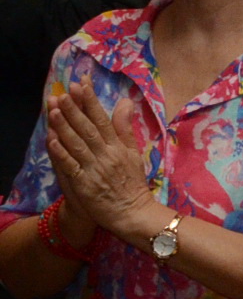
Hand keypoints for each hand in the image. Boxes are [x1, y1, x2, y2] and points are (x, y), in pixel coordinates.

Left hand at [47, 84, 164, 243]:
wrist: (132, 213)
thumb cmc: (132, 184)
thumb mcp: (134, 153)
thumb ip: (126, 128)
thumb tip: (125, 102)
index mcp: (118, 147)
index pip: (103, 120)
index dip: (91, 101)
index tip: (82, 84)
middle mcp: (106, 155)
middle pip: (88, 129)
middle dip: (75, 109)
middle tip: (64, 92)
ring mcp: (94, 169)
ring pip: (77, 144)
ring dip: (65, 126)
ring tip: (55, 109)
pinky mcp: (84, 184)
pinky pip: (71, 166)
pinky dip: (61, 153)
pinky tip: (52, 140)